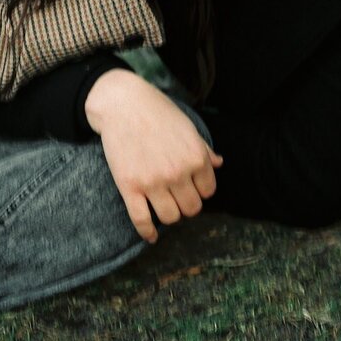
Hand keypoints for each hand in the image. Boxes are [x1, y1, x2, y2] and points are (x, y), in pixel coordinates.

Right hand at [85, 70, 222, 242]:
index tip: (191, 186)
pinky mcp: (129, 187)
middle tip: (177, 196)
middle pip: (191, 208)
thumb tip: (218, 164)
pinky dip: (148, 232)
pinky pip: (142, 220)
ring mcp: (153, 182)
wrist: (122, 104)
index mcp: (195, 157)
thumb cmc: (157, 111)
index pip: (208, 192)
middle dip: (186, 204)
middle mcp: (177, 173)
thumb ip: (203, 149)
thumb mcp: (187, 126)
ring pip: (170, 217)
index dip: (200, 190)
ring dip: (169, 214)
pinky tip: (151, 236)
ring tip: (164, 205)